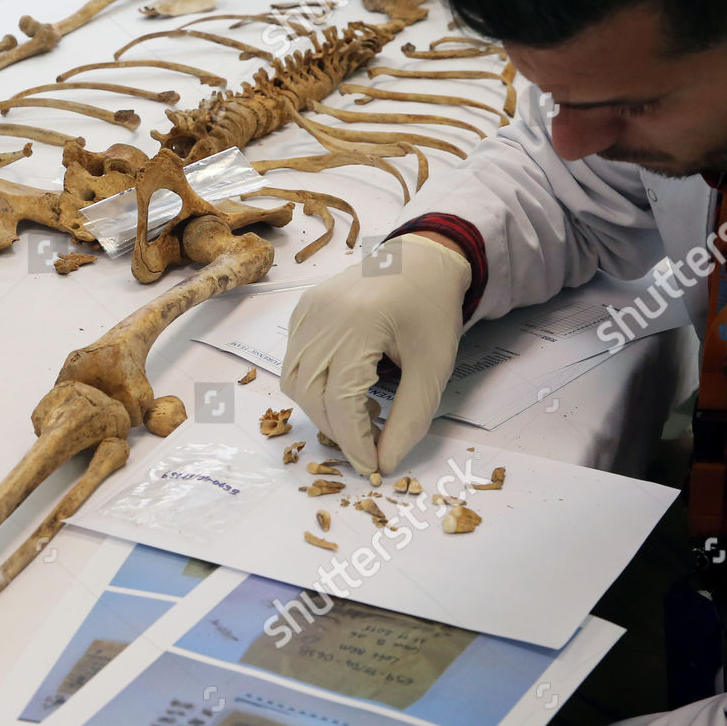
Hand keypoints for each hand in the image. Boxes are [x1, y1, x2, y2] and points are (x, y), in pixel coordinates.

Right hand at [279, 233, 469, 473]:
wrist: (422, 260)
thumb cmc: (432, 311)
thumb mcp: (433, 368)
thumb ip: (409, 419)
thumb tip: (384, 463)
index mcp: (359, 323)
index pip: (340, 399)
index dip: (353, 440)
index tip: (372, 466)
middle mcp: (322, 315)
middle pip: (310, 393)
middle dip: (337, 430)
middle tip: (369, 444)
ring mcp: (306, 310)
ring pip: (294, 381)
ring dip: (321, 410)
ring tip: (360, 413)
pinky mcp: (301, 310)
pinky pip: (294, 360)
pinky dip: (314, 385)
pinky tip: (347, 386)